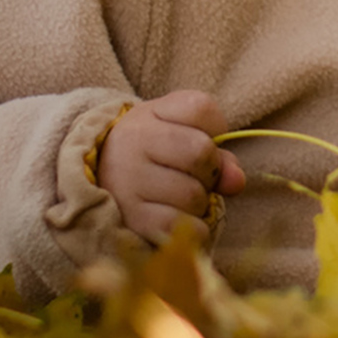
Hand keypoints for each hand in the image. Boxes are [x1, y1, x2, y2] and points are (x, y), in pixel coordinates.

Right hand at [97, 89, 247, 244]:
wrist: (102, 185)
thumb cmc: (154, 159)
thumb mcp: (183, 140)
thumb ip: (219, 155)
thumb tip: (236, 182)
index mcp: (150, 113)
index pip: (200, 108)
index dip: (215, 128)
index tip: (202, 140)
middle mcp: (133, 140)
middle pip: (201, 152)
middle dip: (210, 171)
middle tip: (195, 177)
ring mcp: (126, 178)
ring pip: (192, 194)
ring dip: (199, 203)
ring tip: (181, 199)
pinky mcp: (128, 216)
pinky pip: (176, 225)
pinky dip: (192, 229)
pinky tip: (182, 221)